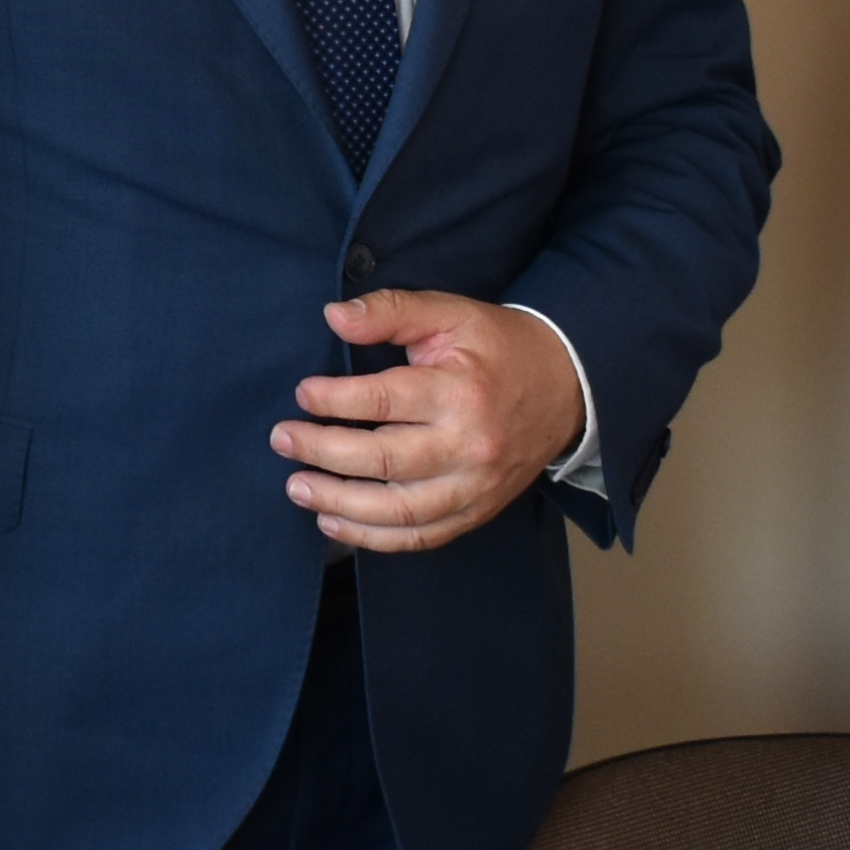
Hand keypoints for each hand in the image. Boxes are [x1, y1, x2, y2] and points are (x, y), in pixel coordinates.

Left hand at [276, 292, 583, 551]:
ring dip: (339, 503)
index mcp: (460, 391)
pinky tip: (335, 522)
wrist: (566, 386)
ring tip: (298, 487)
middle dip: (322, 452)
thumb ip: (391, 312)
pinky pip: (420, 537)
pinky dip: (373, 538)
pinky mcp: (477, 511)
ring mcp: (474, 486)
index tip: (303, 394)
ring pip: (398, 510)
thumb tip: (334, 317)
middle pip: (383, 460)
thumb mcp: (449, 314)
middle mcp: (469, 445)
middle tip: (283, 439)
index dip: (334, 400)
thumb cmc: (498, 347)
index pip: (383, 401)